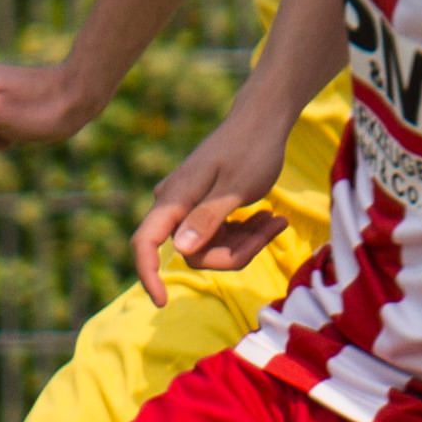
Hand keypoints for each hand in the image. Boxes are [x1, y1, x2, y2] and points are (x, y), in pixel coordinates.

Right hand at [132, 119, 292, 304]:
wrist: (263, 120)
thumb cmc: (252, 149)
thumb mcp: (236, 187)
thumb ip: (208, 218)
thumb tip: (179, 250)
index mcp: (175, 198)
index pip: (145, 242)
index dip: (148, 274)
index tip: (163, 301)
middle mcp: (175, 203)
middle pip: (194, 252)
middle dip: (234, 252)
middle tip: (271, 228)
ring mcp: (190, 206)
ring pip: (211, 246)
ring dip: (246, 241)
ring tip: (276, 219)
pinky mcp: (205, 207)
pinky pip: (220, 235)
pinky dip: (245, 232)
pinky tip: (269, 217)